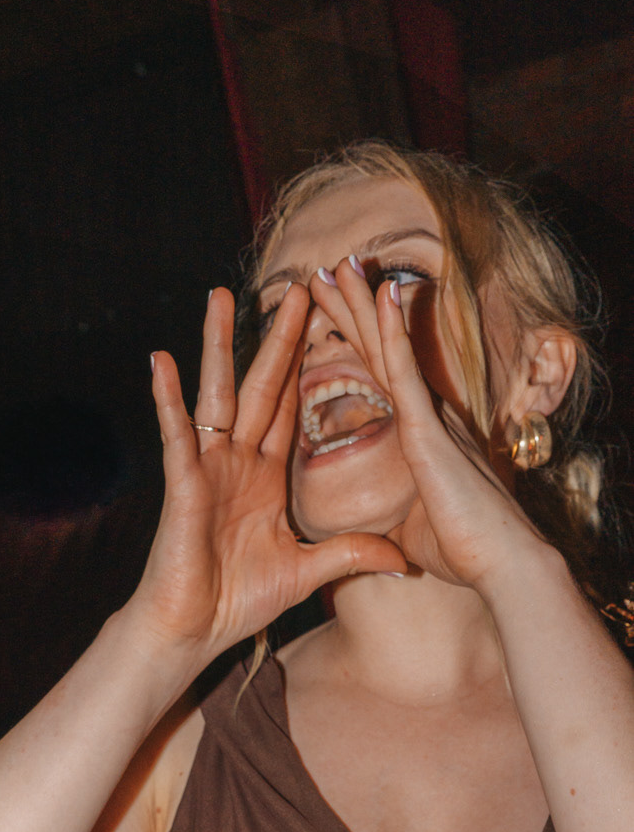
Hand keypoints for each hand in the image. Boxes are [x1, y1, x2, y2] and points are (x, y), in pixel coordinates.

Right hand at [129, 285, 405, 663]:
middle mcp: (236, 464)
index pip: (291, 408)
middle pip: (261, 387)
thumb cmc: (236, 603)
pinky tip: (162, 360)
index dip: (307, 366)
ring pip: (216, 395)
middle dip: (278, 338)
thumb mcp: (307, 572)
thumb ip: (350, 554)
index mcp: (265, 478)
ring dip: (217, 346)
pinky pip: (176, 435)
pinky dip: (168, 399)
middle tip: (296, 288)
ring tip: (218, 296)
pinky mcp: (183, 486)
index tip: (326, 324)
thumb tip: (401, 560)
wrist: (192, 632)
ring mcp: (206, 470)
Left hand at [311, 258, 552, 591]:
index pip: (382, 378)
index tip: (334, 311)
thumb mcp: (410, 530)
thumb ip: (389, 517)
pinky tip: (380, 294)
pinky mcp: (430, 431)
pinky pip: (405, 372)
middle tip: (328, 270)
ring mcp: (430, 419)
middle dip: (353, 311)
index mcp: (422, 437)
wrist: (502, 566)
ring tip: (338, 265)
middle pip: (381, 352)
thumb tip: (371, 532)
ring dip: (363, 306)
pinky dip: (392, 332)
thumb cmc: (464, 553)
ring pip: (389, 350)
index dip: (359, 343)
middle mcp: (428, 417)